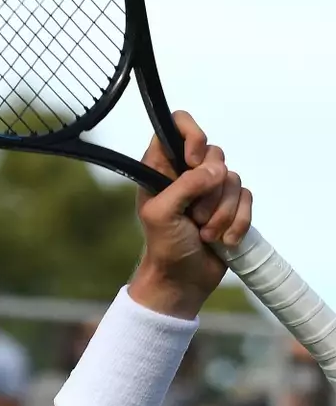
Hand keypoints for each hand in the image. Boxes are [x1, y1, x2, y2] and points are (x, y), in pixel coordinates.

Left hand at [129, 112, 251, 319]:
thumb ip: (185, 186)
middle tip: (194, 215)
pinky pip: (246, 198)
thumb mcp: (162, 214)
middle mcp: (184, 173)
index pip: (174, 125)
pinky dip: (237, 222)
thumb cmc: (164, 246)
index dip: (190, 134)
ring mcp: (208, 189)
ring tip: (205, 233)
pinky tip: (223, 241)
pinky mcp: (229, 205)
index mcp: (159, 168)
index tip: (193, 160)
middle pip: (213, 154)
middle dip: (209, 190)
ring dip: (222, 213)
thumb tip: (215, 170)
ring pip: (232, 179)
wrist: (182, 280)